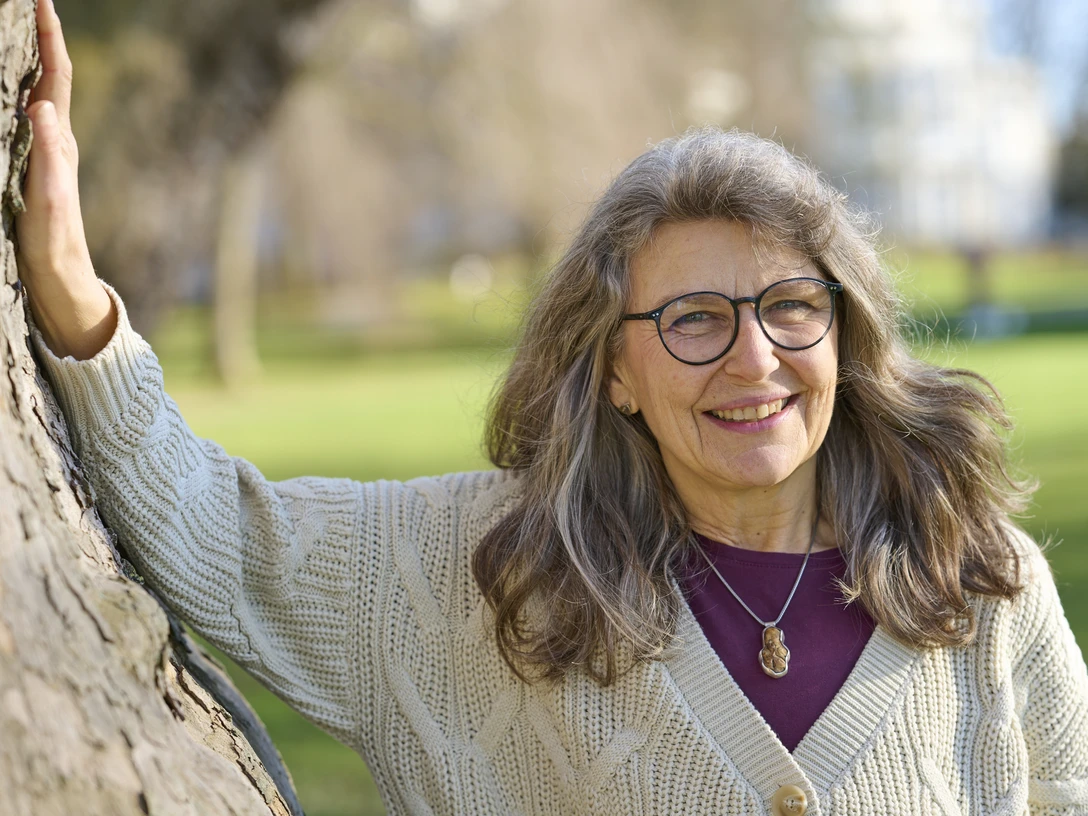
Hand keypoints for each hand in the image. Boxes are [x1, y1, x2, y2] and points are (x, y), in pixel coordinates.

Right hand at [16, 0, 114, 359]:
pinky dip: (22, 91)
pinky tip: (14, 89)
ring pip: (41, 94)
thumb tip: (43, 108)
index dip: (50, 39)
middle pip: (51, 78)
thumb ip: (47, 155)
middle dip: (42, 37)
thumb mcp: (48, 199)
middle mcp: (58, 141)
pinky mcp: (36, 167)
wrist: (61, 278)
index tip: (41, 0)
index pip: (56, 79)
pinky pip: (28, 116)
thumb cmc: (54, 244)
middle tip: (31, 2)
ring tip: (22, 29)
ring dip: (34, 59)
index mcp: (60, 142)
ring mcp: (48, 153)